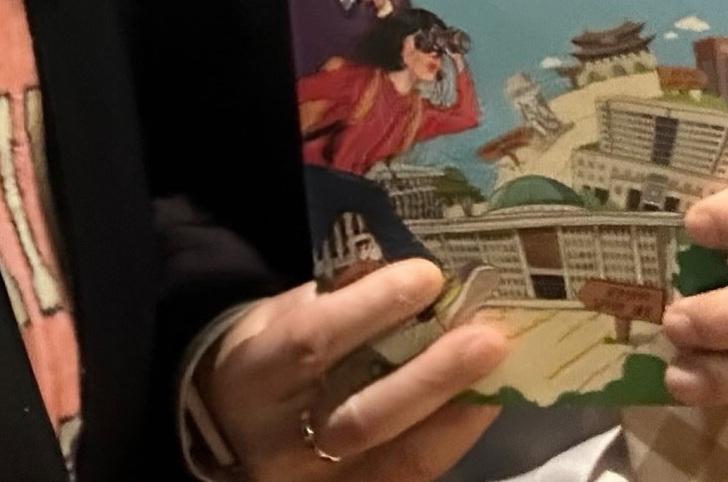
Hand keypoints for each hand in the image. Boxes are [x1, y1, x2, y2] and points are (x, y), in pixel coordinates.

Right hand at [198, 258, 506, 479]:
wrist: (229, 429)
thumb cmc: (266, 354)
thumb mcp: (278, 314)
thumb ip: (333, 296)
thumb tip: (400, 267)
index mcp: (255, 374)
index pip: (314, 341)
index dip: (372, 309)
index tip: (428, 276)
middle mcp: (282, 440)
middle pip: (363, 413)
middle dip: (431, 375)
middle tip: (487, 336)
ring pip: (394, 458)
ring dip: (453, 412)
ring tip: (498, 371)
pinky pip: (407, 477)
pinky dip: (450, 441)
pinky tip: (481, 405)